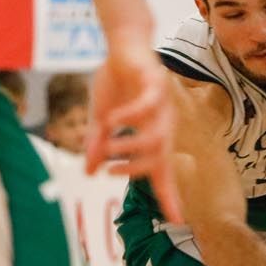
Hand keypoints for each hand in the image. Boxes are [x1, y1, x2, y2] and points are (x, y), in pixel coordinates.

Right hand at [89, 33, 181, 219]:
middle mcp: (163, 124)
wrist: (122, 45)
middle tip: (111, 172)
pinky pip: (147, 106)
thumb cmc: (116, 83)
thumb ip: (98, 145)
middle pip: (160, 159)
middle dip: (136, 170)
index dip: (169, 196)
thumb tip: (89, 172)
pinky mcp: (154, 84)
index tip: (177, 221)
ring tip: (106, 145)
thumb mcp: (101, 118)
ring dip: (130, 145)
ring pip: (155, 137)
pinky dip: (129, 116)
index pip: (163, 172)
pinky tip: (112, 119)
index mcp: (154, 135)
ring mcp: (162, 106)